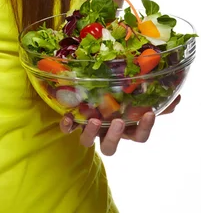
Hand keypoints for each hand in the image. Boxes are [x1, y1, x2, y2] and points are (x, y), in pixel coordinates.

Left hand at [59, 95, 180, 155]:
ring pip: (89, 142)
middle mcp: (105, 133)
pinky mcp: (72, 125)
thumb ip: (154, 100)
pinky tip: (68, 116)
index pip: (138, 137)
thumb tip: (176, 98)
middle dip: (116, 136)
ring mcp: (88, 131)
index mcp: (123, 129)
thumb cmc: (117, 101)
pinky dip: (67, 125)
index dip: (145, 128)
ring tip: (95, 120)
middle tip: (119, 122)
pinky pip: (68, 130)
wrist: (87, 96)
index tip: (150, 113)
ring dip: (91, 133)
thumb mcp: (135, 100)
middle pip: (110, 147)